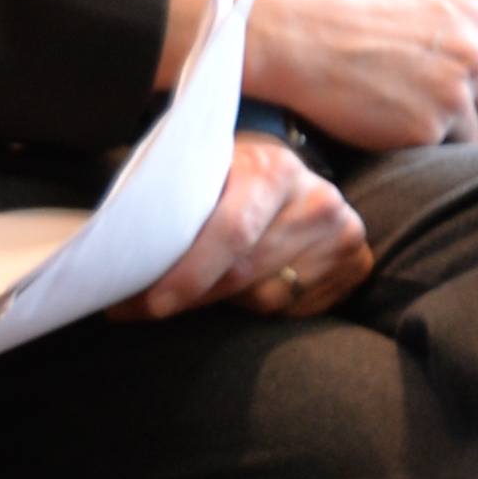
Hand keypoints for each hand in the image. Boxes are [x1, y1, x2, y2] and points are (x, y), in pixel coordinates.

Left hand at [126, 128, 375, 322]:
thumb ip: (177, 206)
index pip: (232, 232)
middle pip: (245, 272)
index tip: (152, 303)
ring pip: (268, 298)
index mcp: (273, 169)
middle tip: (142, 308)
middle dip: (191, 295)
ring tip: (196, 289)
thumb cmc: (228, 179)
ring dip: (225, 302)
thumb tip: (120, 258)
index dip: (190, 273)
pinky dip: (258, 306)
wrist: (286, 173)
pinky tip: (243, 288)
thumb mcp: (206, 174)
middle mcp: (318, 200)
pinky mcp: (357, 263)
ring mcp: (344, 234)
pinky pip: (294, 309)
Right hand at [183, 0, 477, 152]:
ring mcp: (450, 97)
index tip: (477, 67)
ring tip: (384, 117)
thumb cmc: (317, 6)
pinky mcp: (422, 133)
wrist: (281, 31)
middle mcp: (469, 54)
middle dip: (469, 108)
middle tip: (421, 104)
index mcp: (463, 12)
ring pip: (467, 135)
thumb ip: (431, 24)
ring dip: (433, 134)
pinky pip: (430, 156)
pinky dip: (402, 150)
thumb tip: (433, 41)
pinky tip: (369, 129)